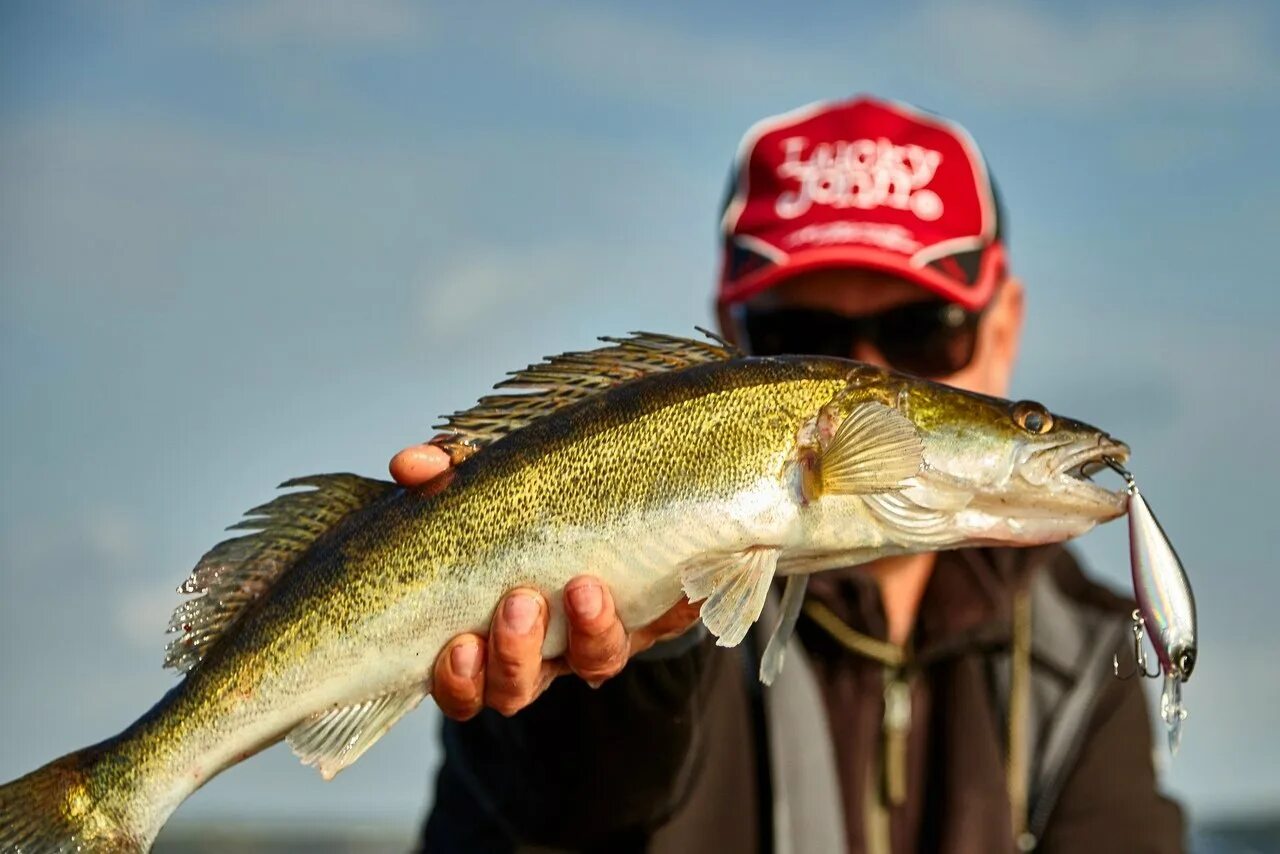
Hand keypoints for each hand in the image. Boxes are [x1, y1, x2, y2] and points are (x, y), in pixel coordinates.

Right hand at [390, 441, 701, 720]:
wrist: (616, 511)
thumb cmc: (524, 513)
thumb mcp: (477, 489)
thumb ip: (445, 476)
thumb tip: (413, 462)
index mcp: (487, 636)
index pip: (460, 684)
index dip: (458, 679)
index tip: (461, 646)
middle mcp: (542, 654)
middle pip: (519, 687)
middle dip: (517, 651)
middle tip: (520, 601)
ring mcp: (599, 638)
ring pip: (592, 664)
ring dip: (586, 631)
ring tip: (581, 587)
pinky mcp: (656, 616)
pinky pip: (665, 626)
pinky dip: (669, 603)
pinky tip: (666, 576)